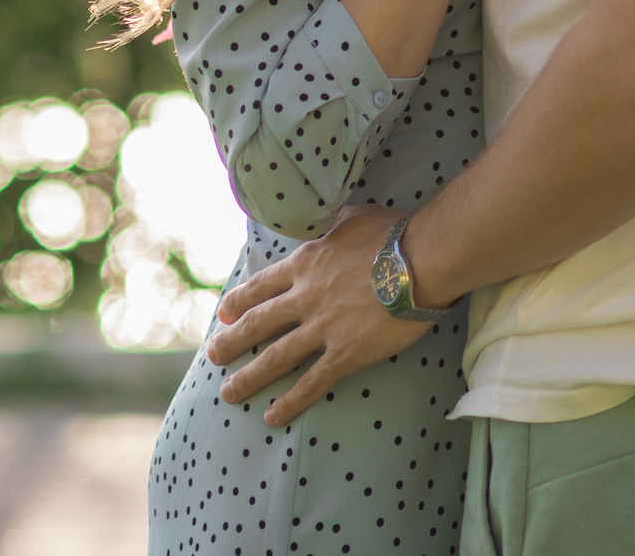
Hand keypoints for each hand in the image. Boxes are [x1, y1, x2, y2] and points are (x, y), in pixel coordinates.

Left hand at [205, 207, 432, 426]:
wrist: (421, 261)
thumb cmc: (393, 234)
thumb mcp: (354, 217)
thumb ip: (334, 224)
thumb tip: (330, 222)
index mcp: (305, 264)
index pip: (260, 287)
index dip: (238, 302)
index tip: (223, 315)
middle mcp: (304, 298)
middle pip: (257, 324)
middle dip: (231, 342)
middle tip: (213, 355)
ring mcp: (322, 328)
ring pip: (274, 357)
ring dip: (248, 377)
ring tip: (228, 393)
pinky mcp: (344, 354)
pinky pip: (311, 383)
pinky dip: (290, 401)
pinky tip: (272, 416)